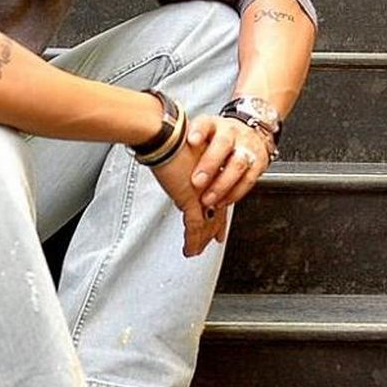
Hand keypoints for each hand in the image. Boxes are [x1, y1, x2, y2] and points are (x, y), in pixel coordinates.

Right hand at [150, 138, 229, 257]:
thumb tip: (175, 164)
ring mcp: (202, 193)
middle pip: (216, 211)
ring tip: (197, 250)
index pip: (218, 194)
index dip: (220, 208)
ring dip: (201, 239)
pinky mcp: (190, 199)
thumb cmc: (171, 137)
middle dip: (214, 228)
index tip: (220, 219)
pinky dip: (192, 240)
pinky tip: (190, 249)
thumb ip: (183, 162)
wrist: (167, 136)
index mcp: (210, 171)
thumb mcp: (182, 151)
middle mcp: (209, 183)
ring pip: (207, 222)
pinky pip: (194, 226)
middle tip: (215, 239)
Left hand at [188, 116, 271, 209]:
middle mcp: (231, 133)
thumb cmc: (218, 137)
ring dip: (222, 185)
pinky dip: (235, 193)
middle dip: (209, 165)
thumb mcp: (201, 132)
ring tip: (208, 199)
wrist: (252, 131)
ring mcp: (246, 146)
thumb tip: (157, 151)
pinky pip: (248, 179)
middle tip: (196, 182)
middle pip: (222, 145)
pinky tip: (222, 201)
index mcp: (214, 124)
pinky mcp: (258, 162)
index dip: (198, 131)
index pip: (205, 123)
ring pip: (237, 164)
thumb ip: (184, 142)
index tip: (190, 140)